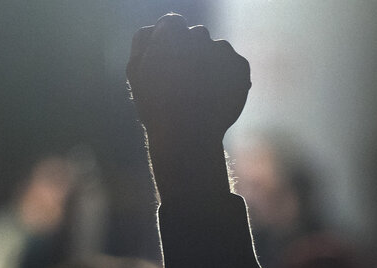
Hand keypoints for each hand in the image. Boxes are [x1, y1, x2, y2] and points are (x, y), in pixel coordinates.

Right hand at [127, 14, 250, 137]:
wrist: (188, 135)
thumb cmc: (156, 105)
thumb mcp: (136, 73)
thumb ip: (143, 43)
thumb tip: (156, 28)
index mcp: (170, 33)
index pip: (172, 22)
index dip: (168, 42)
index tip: (168, 61)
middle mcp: (198, 35)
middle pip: (196, 35)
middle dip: (191, 51)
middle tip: (183, 81)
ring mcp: (222, 50)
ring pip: (216, 49)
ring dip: (209, 64)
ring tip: (200, 93)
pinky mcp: (240, 66)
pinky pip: (233, 65)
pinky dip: (227, 78)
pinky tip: (215, 97)